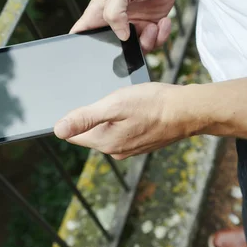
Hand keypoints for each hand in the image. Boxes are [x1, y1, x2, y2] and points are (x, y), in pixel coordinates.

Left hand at [54, 82, 194, 159]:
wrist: (188, 111)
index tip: (76, 103)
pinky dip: (124, 119)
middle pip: (91, 133)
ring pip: (108, 130)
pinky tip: (135, 108)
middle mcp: (116, 150)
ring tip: (121, 100)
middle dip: (91, 116)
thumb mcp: (114, 105)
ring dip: (109, 116)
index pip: (75, 135)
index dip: (71, 118)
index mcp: (105, 142)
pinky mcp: (143, 143)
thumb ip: (85, 117)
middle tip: (102, 96)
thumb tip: (58, 130)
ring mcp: (130, 148)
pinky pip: (124, 130)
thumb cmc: (153, 104)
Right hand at [70, 0, 182, 52]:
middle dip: (124, 51)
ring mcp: (133, 25)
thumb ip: (114, 13)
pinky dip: (161, 36)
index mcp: (101, 12)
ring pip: (136, 49)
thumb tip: (121, 36)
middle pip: (112, 48)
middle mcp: (116, 21)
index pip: (81, 32)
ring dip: (147, 42)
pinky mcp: (150, 26)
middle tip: (134, 38)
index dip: (80, 45)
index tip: (87, 53)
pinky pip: (154, 43)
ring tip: (152, 26)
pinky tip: (163, 22)